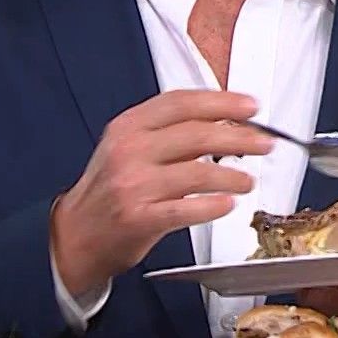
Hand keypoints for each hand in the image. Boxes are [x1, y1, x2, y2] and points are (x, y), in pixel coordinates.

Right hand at [51, 89, 273, 295]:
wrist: (73, 236)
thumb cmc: (108, 191)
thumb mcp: (128, 147)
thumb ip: (169, 133)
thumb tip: (225, 122)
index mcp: (128, 126)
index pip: (183, 102)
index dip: (223, 101)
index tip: (251, 107)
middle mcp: (129, 150)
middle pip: (198, 134)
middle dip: (241, 137)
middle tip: (264, 143)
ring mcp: (133, 185)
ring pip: (198, 171)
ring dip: (233, 175)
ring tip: (248, 180)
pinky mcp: (139, 218)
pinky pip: (187, 209)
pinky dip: (214, 205)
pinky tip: (228, 204)